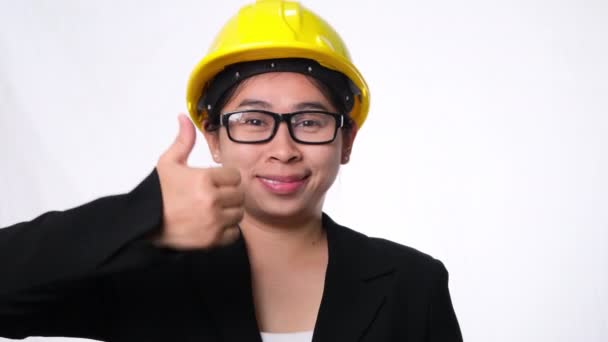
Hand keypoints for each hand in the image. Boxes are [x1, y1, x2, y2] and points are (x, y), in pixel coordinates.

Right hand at [155, 114, 242, 248]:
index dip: (226, 178)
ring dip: (230, 212)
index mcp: (205, 179)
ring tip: (215, 210)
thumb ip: (183, 141)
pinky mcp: (212, 240)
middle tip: (216, 196)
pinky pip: (234, 234)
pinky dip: (227, 231)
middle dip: (230, 194)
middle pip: (239, 195)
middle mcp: (212, 200)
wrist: (144, 223)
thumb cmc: (158, 192)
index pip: (235, 176)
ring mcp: (213, 221)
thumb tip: (184, 117)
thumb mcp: (168, 163)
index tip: (217, 182)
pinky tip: (214, 224)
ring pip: (238, 214)